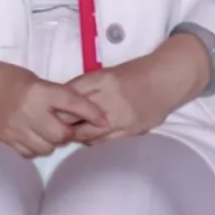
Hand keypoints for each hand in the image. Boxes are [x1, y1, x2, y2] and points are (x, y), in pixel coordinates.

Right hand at [0, 61, 107, 158]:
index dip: (91, 113)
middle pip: (61, 135)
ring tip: (47, 129)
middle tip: (66, 125)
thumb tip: (77, 111)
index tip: (104, 120)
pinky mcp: (7, 141)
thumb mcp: (36, 80)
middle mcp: (29, 112)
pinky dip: (36, 147)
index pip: (72, 103)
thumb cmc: (8, 77)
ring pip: (47, 148)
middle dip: (68, 132)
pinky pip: (30, 153)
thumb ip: (54, 95)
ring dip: (52, 142)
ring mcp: (16, 129)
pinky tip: (33, 136)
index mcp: (39, 91)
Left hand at [66, 38, 207, 143]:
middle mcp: (110, 99)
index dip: (58, 105)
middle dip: (62, 123)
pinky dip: (94, 141)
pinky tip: (89, 138)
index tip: (48, 110)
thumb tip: (64, 101)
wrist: (166, 80)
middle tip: (53, 127)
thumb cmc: (136, 73)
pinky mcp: (131, 130)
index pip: (70, 95)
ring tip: (69, 135)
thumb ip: (89, 87)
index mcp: (102, 79)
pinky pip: (105, 141)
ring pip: (88, 134)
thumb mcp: (109, 73)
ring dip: (76, 136)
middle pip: (76, 117)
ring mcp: (121, 117)